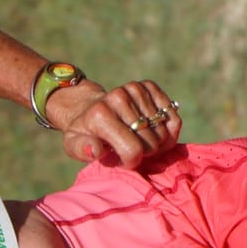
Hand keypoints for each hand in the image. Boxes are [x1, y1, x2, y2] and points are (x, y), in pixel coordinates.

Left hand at [48, 79, 182, 168]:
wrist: (89, 107)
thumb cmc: (85, 133)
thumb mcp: (74, 145)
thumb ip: (82, 150)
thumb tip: (95, 150)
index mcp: (100, 115)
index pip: (133, 149)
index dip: (132, 161)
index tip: (124, 160)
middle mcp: (118, 97)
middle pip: (151, 142)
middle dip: (145, 152)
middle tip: (132, 148)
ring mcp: (134, 89)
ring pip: (164, 131)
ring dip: (157, 141)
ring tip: (141, 140)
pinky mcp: (148, 86)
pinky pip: (172, 116)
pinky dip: (168, 128)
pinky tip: (153, 130)